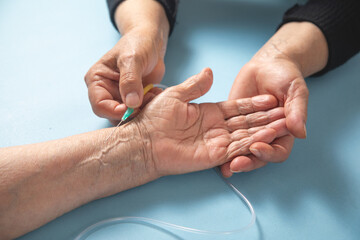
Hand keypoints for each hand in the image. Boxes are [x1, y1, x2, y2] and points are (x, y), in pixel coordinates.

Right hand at [85, 27, 166, 124]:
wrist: (152, 44)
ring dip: (141, 110)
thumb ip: (130, 80)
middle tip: (146, 101)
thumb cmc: (138, 44)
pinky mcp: (133, 99)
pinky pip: (139, 111)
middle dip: (130, 112)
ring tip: (152, 95)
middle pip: (112, 114)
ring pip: (127, 115)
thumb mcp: (132, 59)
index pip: (99, 105)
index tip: (132, 108)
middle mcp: (105, 91)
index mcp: (96, 80)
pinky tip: (155, 94)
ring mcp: (119, 96)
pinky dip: (148, 107)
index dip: (114, 110)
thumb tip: (131, 103)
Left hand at [136, 68, 287, 175]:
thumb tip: (209, 71)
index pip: (237, 108)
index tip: (270, 99)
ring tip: (283, 124)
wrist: (143, 140)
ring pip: (246, 135)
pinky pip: (237, 148)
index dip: (254, 104)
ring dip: (264, 130)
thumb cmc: (154, 118)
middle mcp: (216, 128)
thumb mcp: (176, 95)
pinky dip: (253, 143)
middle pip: (246, 122)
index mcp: (209, 113)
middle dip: (265, 118)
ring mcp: (216, 142)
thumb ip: (196, 86)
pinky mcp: (214, 156)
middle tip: (284, 113)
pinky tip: (266, 136)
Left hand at [220, 49, 306, 176]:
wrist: (268, 64)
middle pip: (258, 156)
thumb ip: (297, 111)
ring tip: (224, 166)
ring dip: (234, 159)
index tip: (256, 146)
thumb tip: (301, 134)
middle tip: (236, 164)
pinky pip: (228, 138)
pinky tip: (213, 153)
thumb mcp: (295, 91)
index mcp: (284, 132)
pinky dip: (222, 146)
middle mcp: (266, 136)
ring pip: (242, 151)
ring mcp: (249, 131)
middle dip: (248, 162)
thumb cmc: (286, 77)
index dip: (269, 153)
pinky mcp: (234, 124)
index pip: (279, 151)